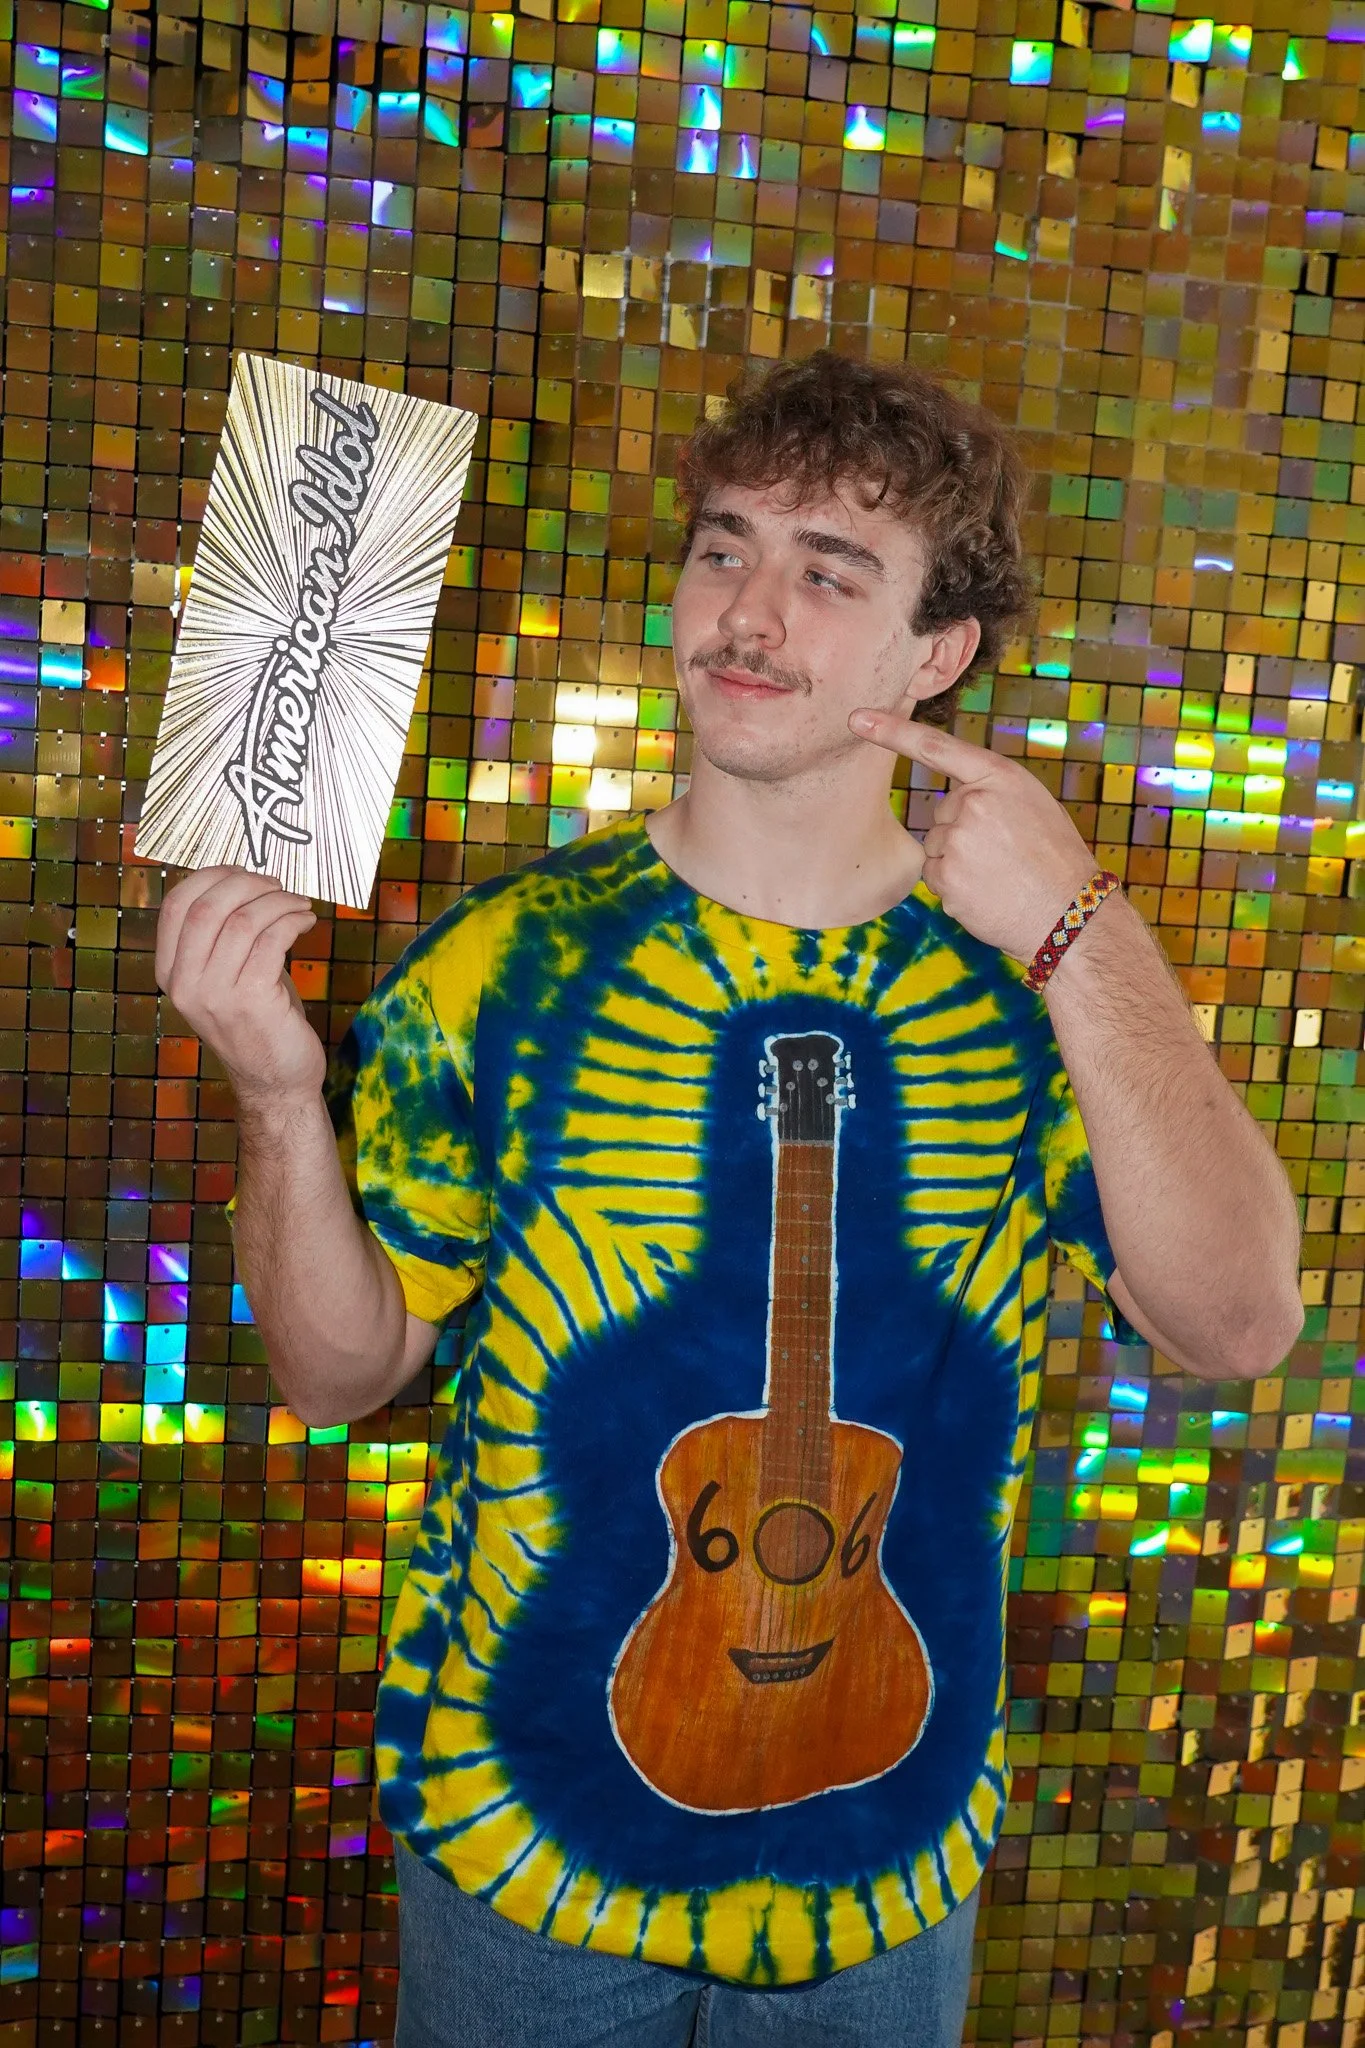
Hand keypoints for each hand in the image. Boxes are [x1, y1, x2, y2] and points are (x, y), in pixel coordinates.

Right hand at [155, 866, 327, 1104]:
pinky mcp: (252, 1001)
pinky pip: (273, 940)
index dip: (210, 877)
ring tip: (298, 905)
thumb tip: (241, 880)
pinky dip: (293, 921)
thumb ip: (219, 935)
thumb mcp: (223, 976)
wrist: (275, 1080)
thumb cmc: (256, 1019)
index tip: (242, 871)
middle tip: (276, 885)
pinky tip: (306, 922)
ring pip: (245, 920)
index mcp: (170, 972)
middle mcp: (185, 984)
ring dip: (279, 902)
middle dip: (248, 884)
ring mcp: (215, 995)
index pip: (175, 905)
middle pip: (209, 906)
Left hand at [848, 707, 1101, 962]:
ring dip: (958, 861)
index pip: (936, 748)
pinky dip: (954, 886)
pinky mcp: (945, 877)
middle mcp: (972, 803)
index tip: (858, 720)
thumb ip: (989, 792)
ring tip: (999, 875)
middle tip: (1005, 854)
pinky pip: (934, 875)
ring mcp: (956, 841)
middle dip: (963, 831)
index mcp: (998, 777)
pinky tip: (986, 892)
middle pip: (942, 813)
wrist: (1069, 913)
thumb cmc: (1054, 858)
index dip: (892, 732)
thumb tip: (952, 800)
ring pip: (937, 846)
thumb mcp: (1031, 803)